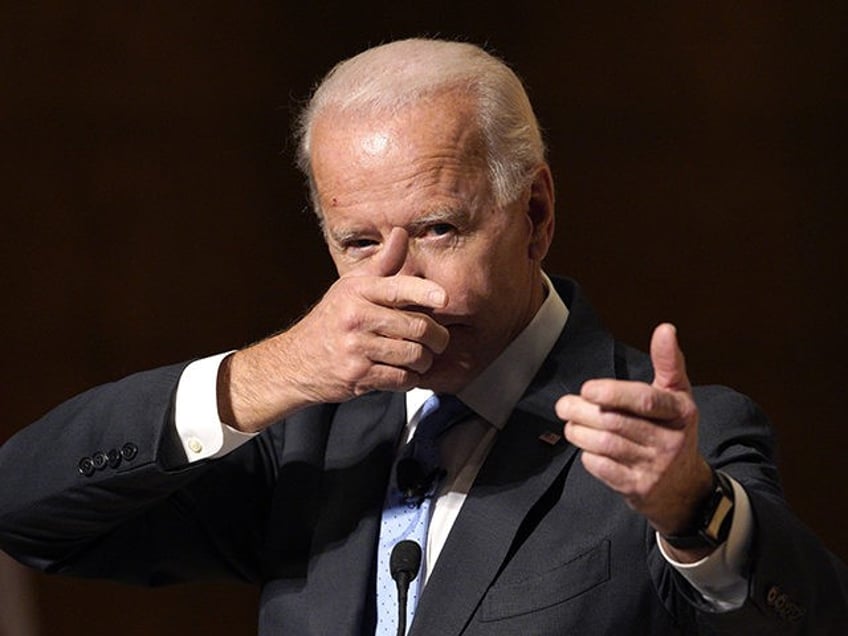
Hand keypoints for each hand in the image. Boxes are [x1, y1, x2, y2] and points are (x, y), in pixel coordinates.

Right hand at [219, 228, 449, 431]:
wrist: (295, 361)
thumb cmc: (332, 320)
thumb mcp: (352, 286)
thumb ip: (383, 264)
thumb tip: (401, 233)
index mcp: (357, 290)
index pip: (397, 288)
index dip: (425, 292)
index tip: (443, 298)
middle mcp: (355, 316)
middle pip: (416, 326)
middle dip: (437, 337)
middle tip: (438, 340)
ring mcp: (356, 347)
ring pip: (413, 355)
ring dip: (425, 361)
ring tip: (421, 358)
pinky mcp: (358, 375)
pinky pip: (401, 378)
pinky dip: (410, 379)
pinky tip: (404, 372)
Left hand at [555, 324, 712, 551]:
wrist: (684, 488)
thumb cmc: (671, 431)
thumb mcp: (677, 396)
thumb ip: (668, 363)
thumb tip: (665, 328)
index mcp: (681, 411)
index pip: (645, 399)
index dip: (614, 392)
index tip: (588, 388)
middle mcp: (671, 440)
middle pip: (615, 421)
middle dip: (582, 411)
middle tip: (564, 404)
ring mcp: (656, 467)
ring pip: (605, 444)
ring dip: (579, 431)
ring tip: (570, 423)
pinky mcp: (639, 488)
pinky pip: (602, 467)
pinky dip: (588, 455)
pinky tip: (586, 448)